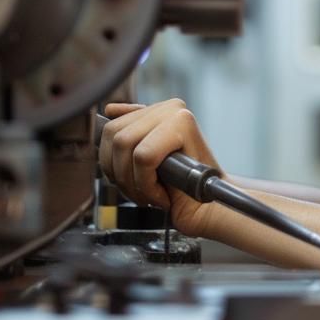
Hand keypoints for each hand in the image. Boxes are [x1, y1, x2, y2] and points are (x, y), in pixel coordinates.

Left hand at [98, 99, 220, 236]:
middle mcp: (169, 107)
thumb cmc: (181, 192)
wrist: (211, 212)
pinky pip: (143, 156)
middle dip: (118, 173)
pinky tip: (163, 195)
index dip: (110, 160)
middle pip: (113, 135)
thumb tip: (109, 110)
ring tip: (152, 195)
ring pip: (125, 144)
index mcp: (160, 111)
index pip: (110, 126)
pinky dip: (146, 184)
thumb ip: (130, 133)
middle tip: (140, 193)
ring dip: (133, 181)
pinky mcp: (184, 125)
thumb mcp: (146, 161)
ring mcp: (176, 113)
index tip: (128, 178)